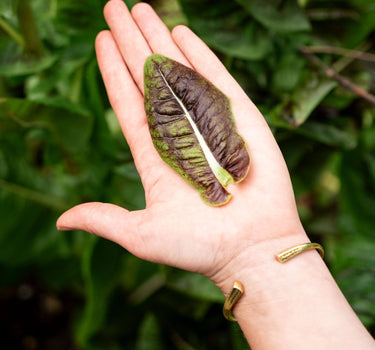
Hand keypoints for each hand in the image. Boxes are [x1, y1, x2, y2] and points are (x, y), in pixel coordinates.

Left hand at [57, 0, 304, 290]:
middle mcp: (179, 135)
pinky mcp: (239, 119)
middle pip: (148, 79)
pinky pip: (215, 79)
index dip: (113, 73)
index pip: (128, 104)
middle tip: (114, 7)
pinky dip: (198, 55)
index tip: (100, 41)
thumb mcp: (142, 235)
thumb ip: (104, 219)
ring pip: (178, 71)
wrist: (253, 250)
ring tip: (141, 9)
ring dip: (159, 39)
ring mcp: (209, 123)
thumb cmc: (199, 248)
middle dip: (130, 43)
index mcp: (154, 158)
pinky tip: (181, 32)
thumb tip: (62, 220)